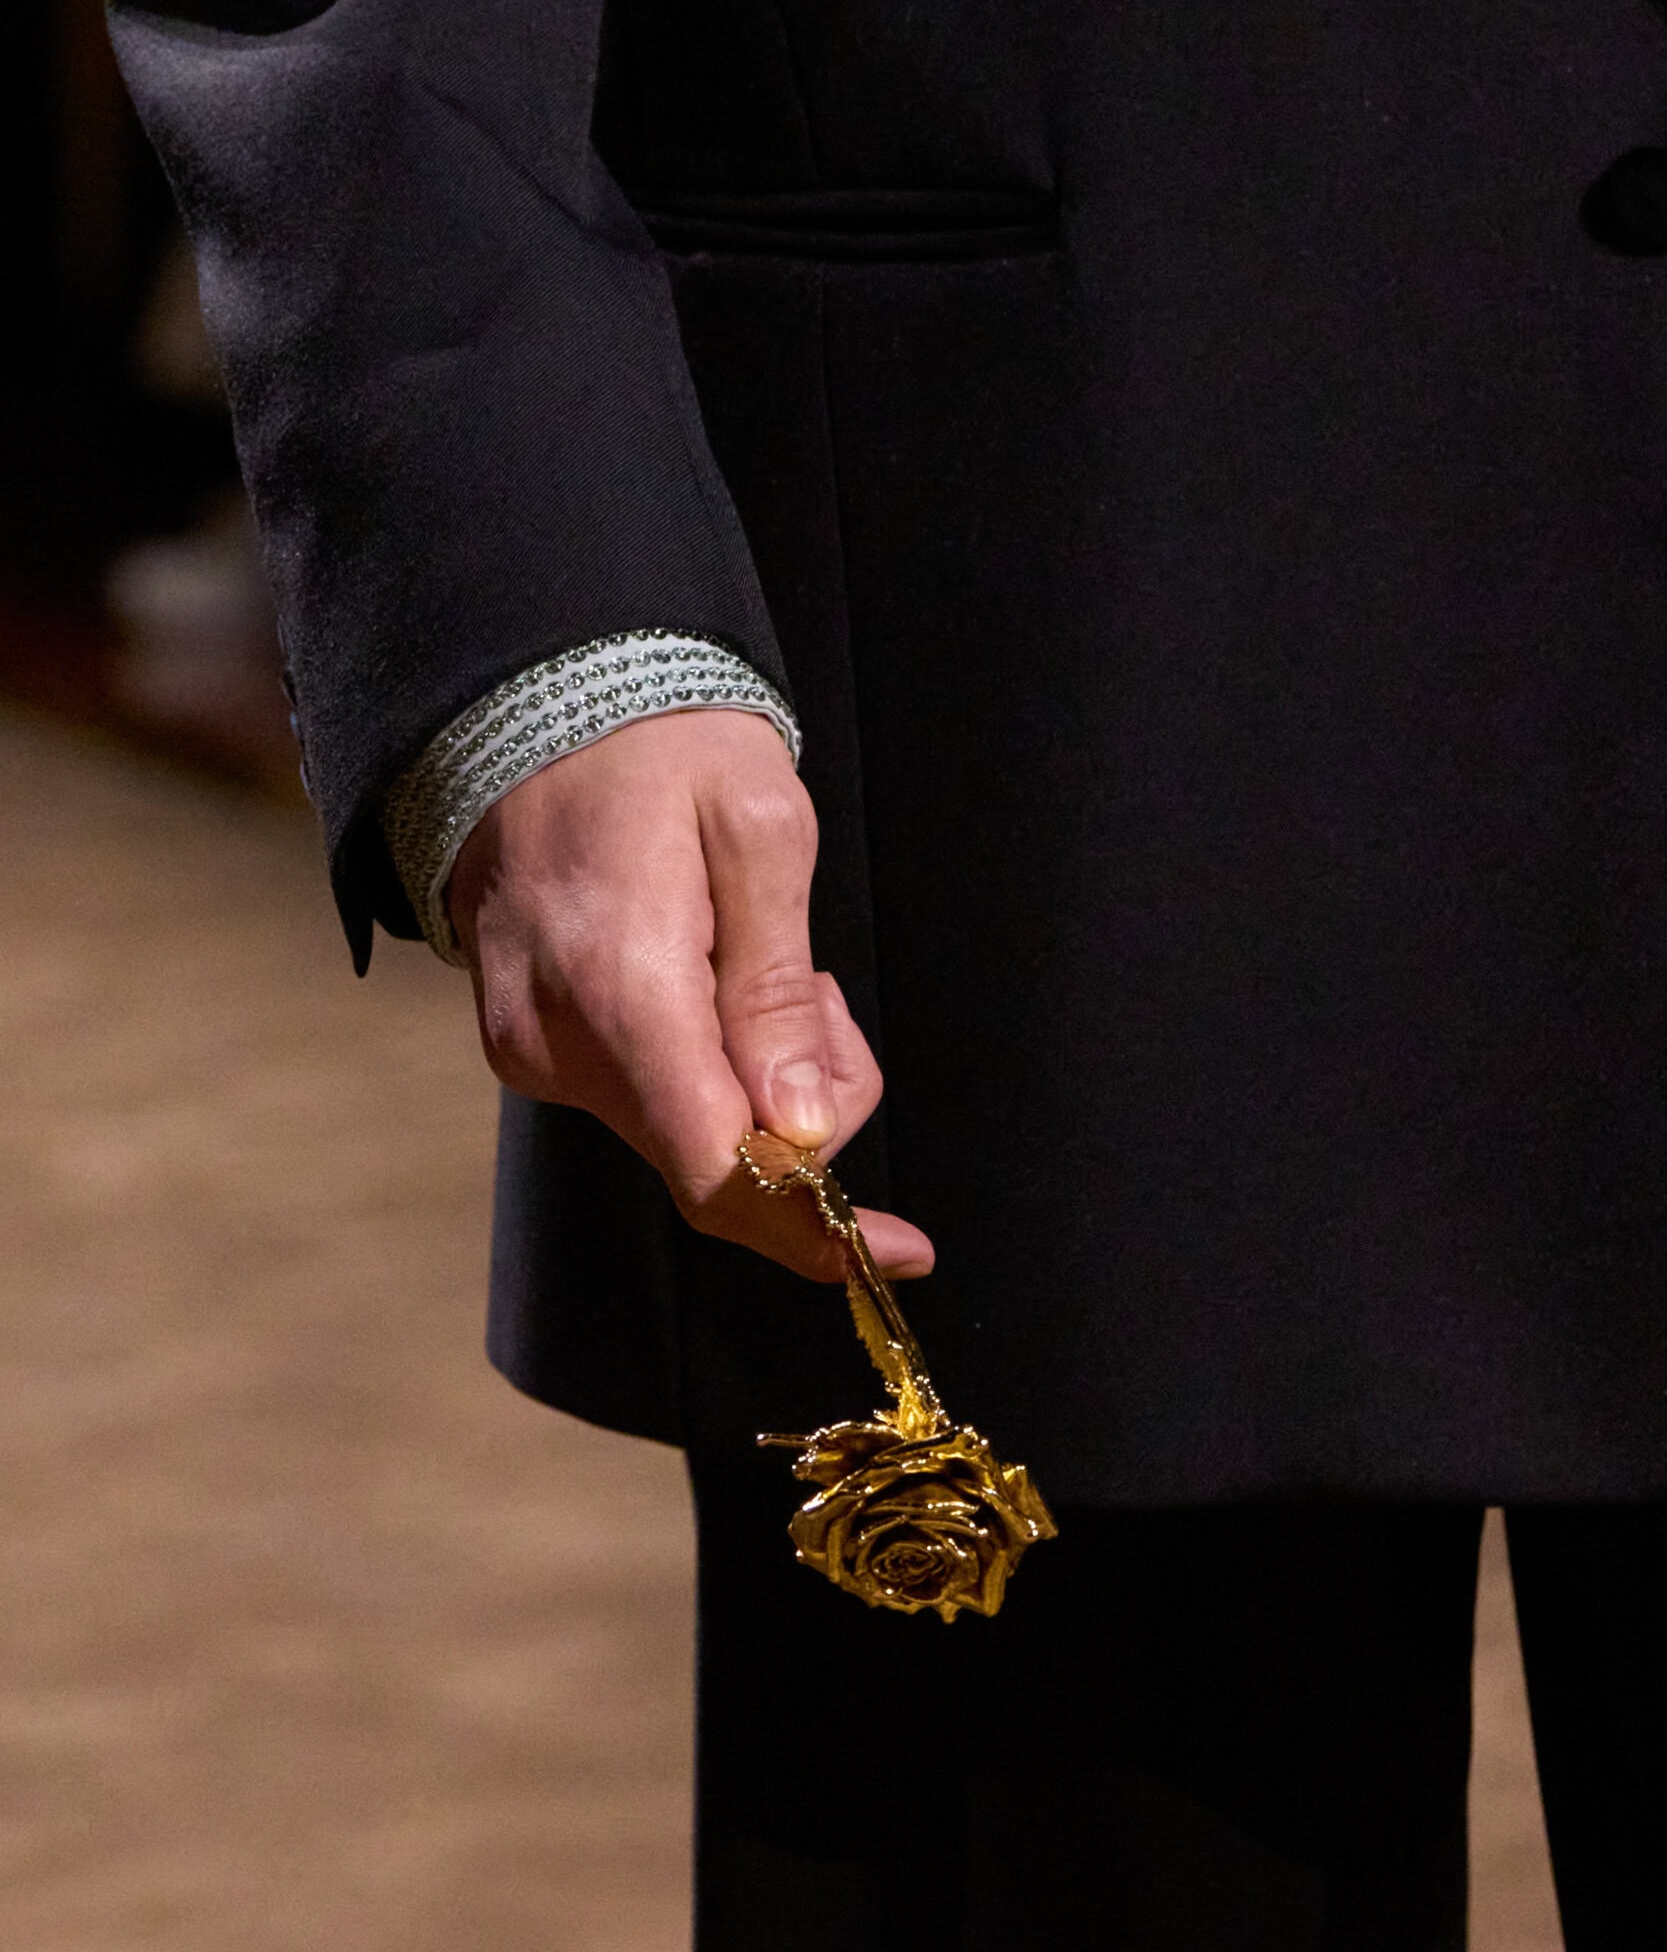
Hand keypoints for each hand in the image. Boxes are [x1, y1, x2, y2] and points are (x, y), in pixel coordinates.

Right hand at [447, 707, 933, 1283]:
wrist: (531, 700)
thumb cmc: (659, 747)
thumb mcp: (757, 829)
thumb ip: (778, 989)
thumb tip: (798, 1126)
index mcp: (621, 988)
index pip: (717, 1169)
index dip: (812, 1226)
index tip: (902, 1251)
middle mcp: (557, 1042)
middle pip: (717, 1158)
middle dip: (802, 1108)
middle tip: (818, 990)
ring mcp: (530, 1052)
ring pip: (685, 1133)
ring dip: (753, 1077)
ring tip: (744, 953)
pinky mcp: (525, 1047)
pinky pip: (644, 1099)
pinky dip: (699, 1062)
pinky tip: (698, 970)